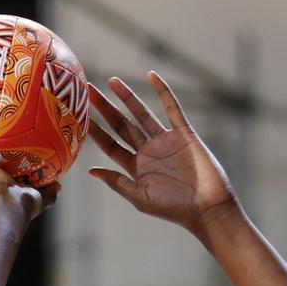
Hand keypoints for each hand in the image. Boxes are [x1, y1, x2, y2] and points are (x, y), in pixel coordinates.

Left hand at [88, 72, 236, 235]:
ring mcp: (165, 141)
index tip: (79, 116)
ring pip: (142, 113)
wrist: (207, 208)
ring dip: (127, 97)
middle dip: (105, 108)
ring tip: (111, 81)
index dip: (96, 131)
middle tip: (87, 91)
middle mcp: (148, 152)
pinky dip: (163, 91)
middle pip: (121, 125)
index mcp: (136, 168)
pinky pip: (172, 108)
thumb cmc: (174, 209)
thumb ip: (117, 182)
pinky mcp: (184, 133)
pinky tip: (151, 76)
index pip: (111, 145)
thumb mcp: (140, 197)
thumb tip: (91, 171)